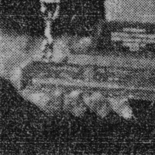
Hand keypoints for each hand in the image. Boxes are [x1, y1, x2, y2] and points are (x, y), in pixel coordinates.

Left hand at [10, 34, 133, 120]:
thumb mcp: (71, 43)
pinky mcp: (51, 105)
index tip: (127, 112)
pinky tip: (55, 91)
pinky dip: (57, 100)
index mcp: (94, 79)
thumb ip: (86, 45)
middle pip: (100, 107)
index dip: (122, 105)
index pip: (113, 95)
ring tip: (72, 90)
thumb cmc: (53, 48)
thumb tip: (94, 42)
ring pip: (79, 110)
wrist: (26, 55)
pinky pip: (57, 109)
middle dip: (99, 103)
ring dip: (77, 101)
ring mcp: (68, 101)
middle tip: (94, 95)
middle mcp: (84, 93)